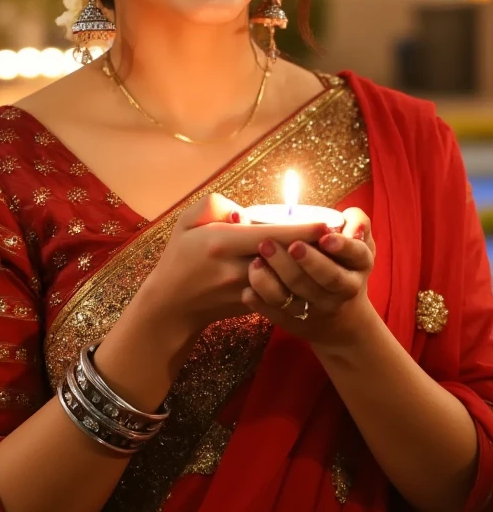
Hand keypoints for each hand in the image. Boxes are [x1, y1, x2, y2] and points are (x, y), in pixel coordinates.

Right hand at [143, 193, 326, 338]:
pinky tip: (310, 269)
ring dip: (309, 267)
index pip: (270, 235)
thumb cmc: (180, 256)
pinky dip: (296, 280)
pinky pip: (280, 291)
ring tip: (331, 253)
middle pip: (285, 258)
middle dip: (313, 248)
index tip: (326, 223)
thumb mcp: (185, 222)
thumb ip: (214, 206)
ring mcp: (245, 290)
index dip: (301, 230)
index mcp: (222, 242)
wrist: (172, 305)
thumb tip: (244, 211)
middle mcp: (236, 268)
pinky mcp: (251, 306)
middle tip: (340, 235)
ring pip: (287, 278)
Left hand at [243, 207, 375, 350]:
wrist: (341, 317)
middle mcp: (342, 291)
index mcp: (359, 265)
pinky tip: (248, 285)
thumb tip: (347, 222)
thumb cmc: (344, 265)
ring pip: (296, 296)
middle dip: (303, 260)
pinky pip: (275, 313)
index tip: (324, 236)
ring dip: (272, 279)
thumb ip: (357, 222)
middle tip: (276, 242)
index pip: (355, 254)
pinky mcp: (296, 322)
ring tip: (255, 261)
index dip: (341, 246)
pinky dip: (260, 300)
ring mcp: (318, 309)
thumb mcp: (359, 242)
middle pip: (325, 277)